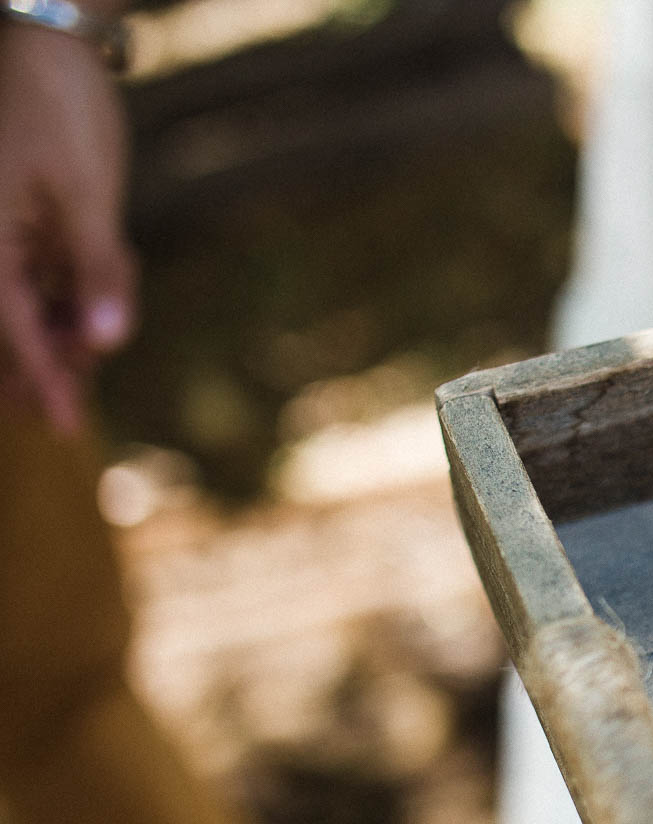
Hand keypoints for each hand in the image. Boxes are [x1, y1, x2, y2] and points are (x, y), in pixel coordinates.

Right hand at [0, 20, 136, 435]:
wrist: (52, 46)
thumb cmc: (59, 112)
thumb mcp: (88, 196)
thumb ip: (99, 271)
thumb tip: (106, 345)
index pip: (9, 326)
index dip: (41, 377)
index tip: (65, 424)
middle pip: (17, 324)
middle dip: (55, 355)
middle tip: (83, 387)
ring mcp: (7, 234)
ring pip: (43, 305)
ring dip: (81, 315)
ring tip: (116, 266)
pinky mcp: (28, 224)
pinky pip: (56, 276)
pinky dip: (88, 283)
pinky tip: (116, 261)